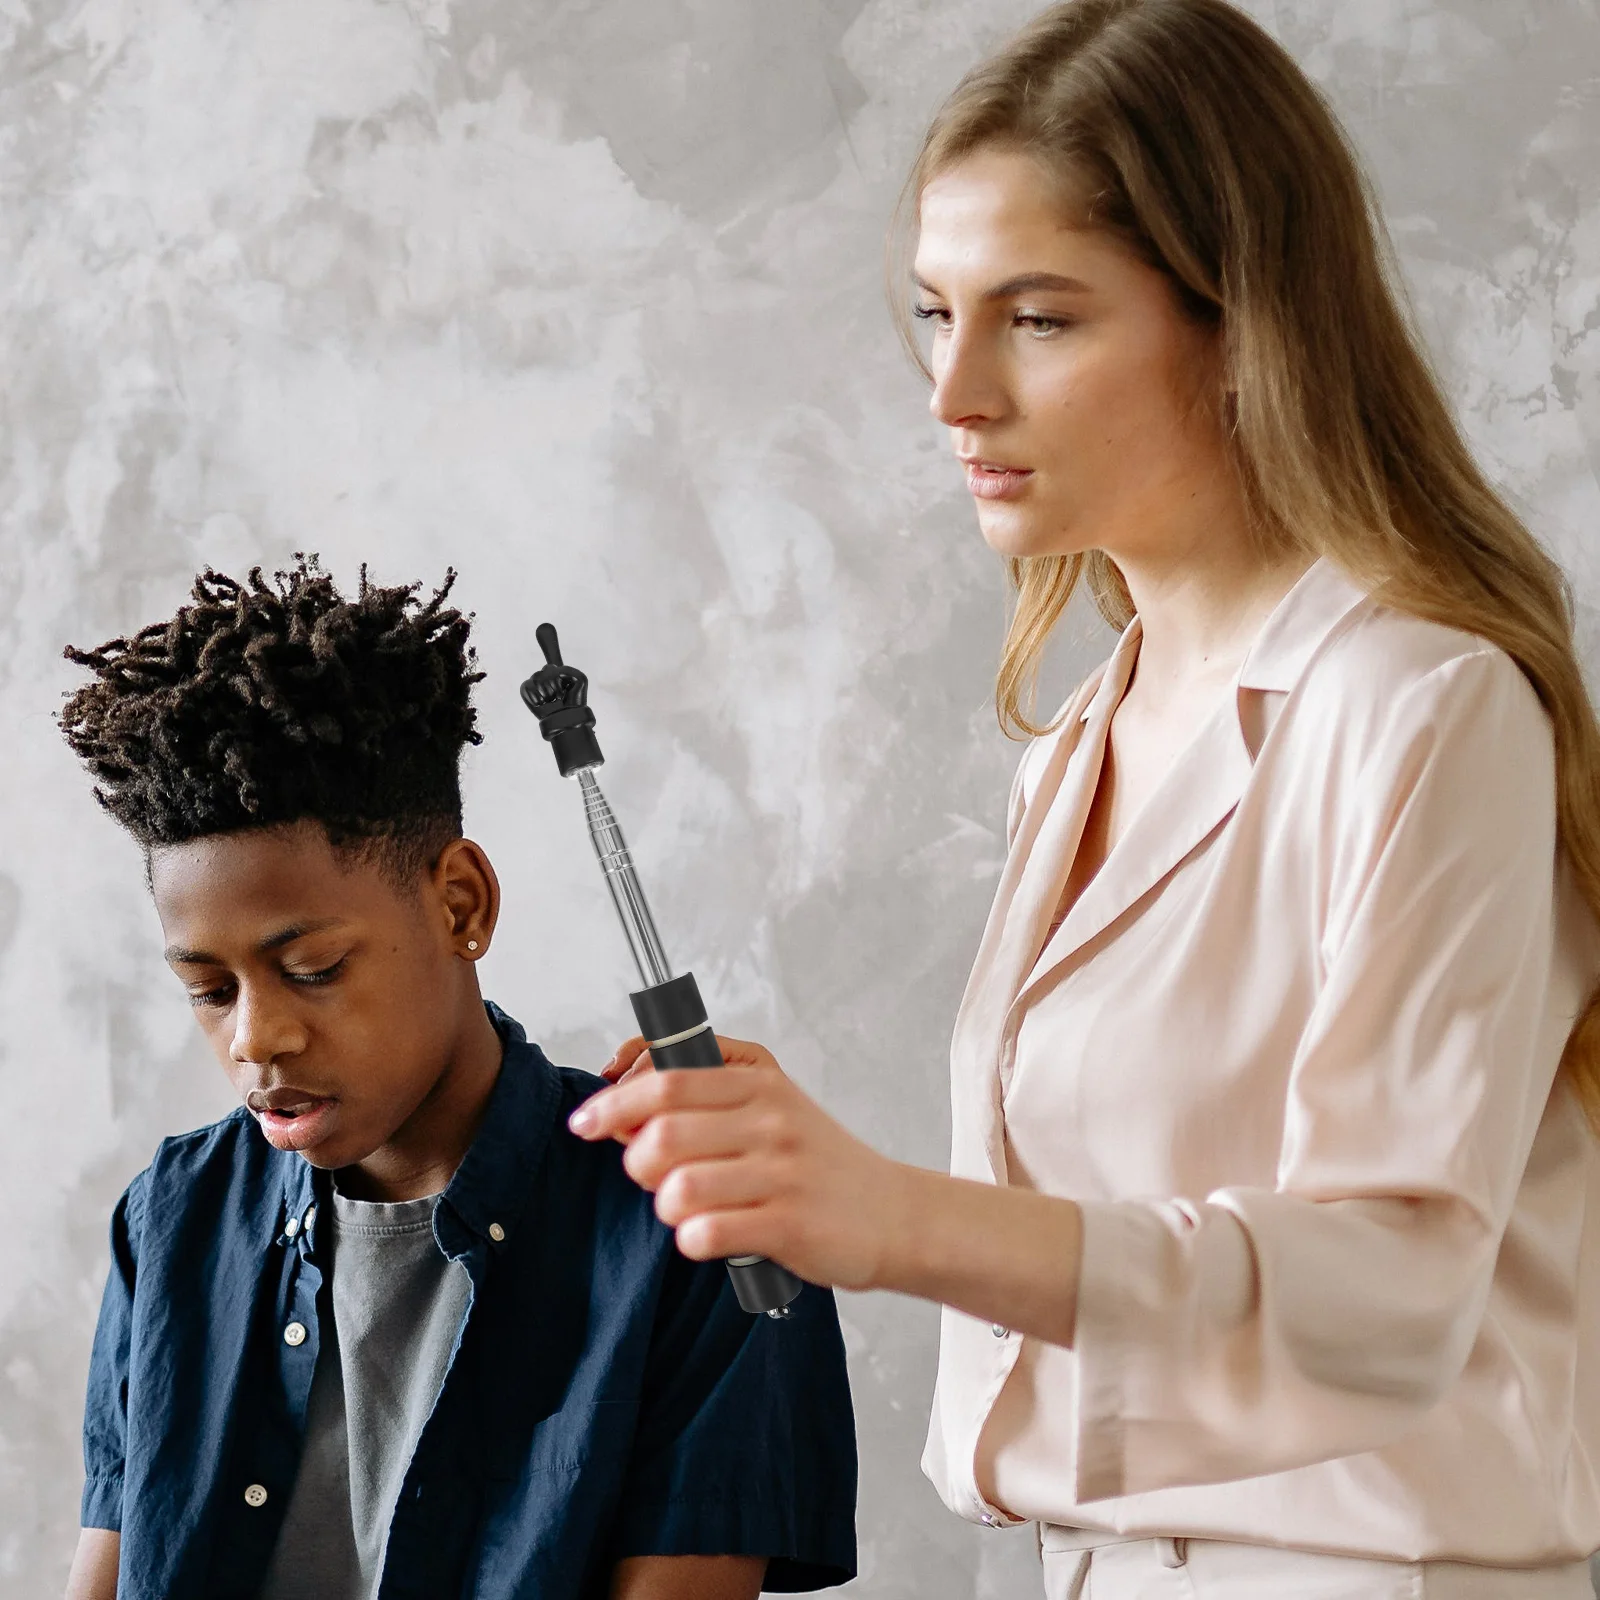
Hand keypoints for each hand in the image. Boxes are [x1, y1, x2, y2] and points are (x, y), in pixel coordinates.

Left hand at [571, 1034, 907, 1291]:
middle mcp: (771, 1121)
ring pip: (678, 1188)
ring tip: (686, 1210)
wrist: (893, 1213)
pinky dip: (693, 1240)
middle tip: (649, 1176)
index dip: (613, 1102)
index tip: (587, 1122)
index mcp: (760, 1082)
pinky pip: (707, 1234)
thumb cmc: (817, 1161)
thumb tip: (621, 1102)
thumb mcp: (771, 1102)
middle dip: (635, 1162)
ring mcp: (781, 1173)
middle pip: (662, 1134)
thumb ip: (704, 1090)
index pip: (667, 1080)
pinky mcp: (789, 1225)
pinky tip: (708, 1236)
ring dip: (666, 1207)